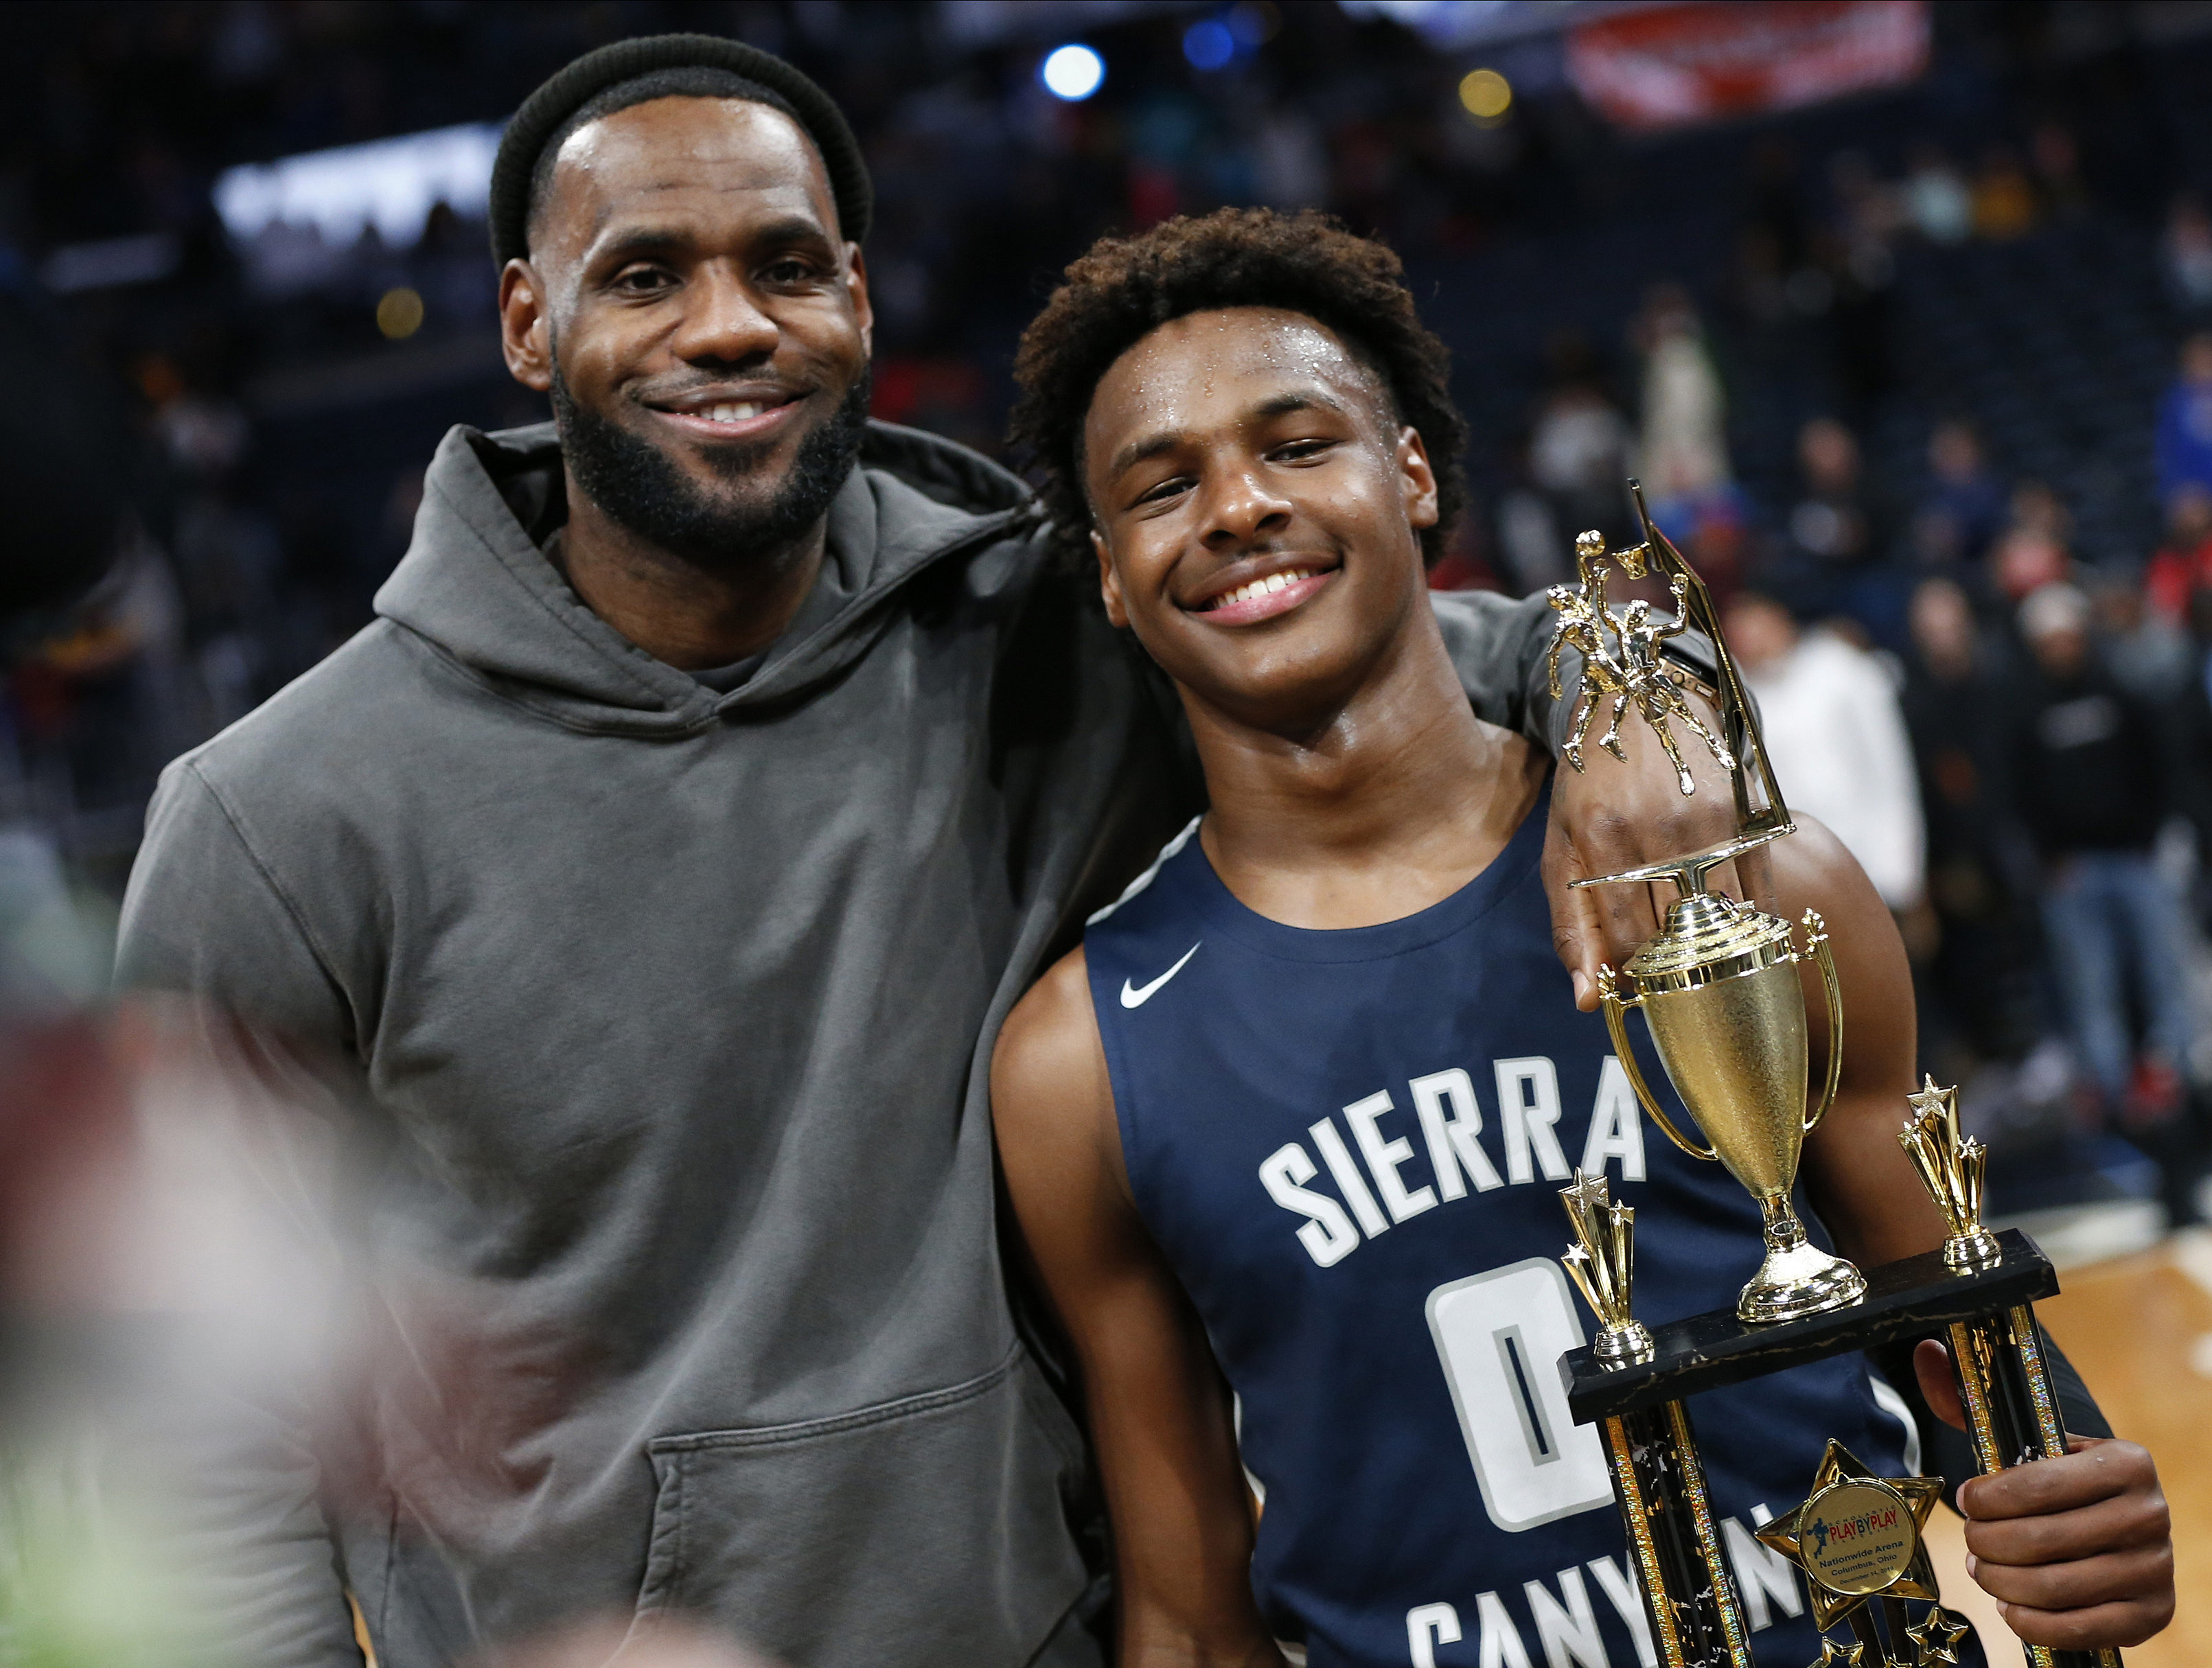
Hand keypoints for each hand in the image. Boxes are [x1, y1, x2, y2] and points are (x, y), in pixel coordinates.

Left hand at [1542, 710, 1756, 1010]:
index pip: (1626, 940)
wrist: (1642, 694)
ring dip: (1717, 955)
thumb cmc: (1590, 781)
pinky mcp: (1747, 812)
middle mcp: (1658, 829)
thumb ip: (1570, 924)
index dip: (1633, 977)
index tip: (1635, 988)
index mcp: (1601, 836)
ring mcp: (1709, 820)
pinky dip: (1754, 927)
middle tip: (1672, 986)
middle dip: (1673, 971)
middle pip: (1676, 935)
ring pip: (1723, 920)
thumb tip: (1585, 1002)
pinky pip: (1760, 892)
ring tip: (1704, 969)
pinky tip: (1743, 944)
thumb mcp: (1561, 844)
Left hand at [1913, 1340, 2174, 1649]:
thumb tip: (1929, 1353)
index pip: (2037, 1486)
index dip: (1987, 1497)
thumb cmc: (2060, 1478)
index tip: (1965, 1497)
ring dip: (2000, 1581)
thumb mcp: (2025, 1437)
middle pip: (2040, 1541)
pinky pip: (2078, 1628)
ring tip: (1982, 1567)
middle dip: (1986, 1542)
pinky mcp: (2152, 1614)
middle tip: (1970, 1538)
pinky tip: (2009, 1603)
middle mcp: (2150, 1514)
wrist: (2116, 1521)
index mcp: (2126, 1460)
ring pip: (2053, 1587)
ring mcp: (2155, 1568)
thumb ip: (1970, 1399)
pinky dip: (2030, 1620)